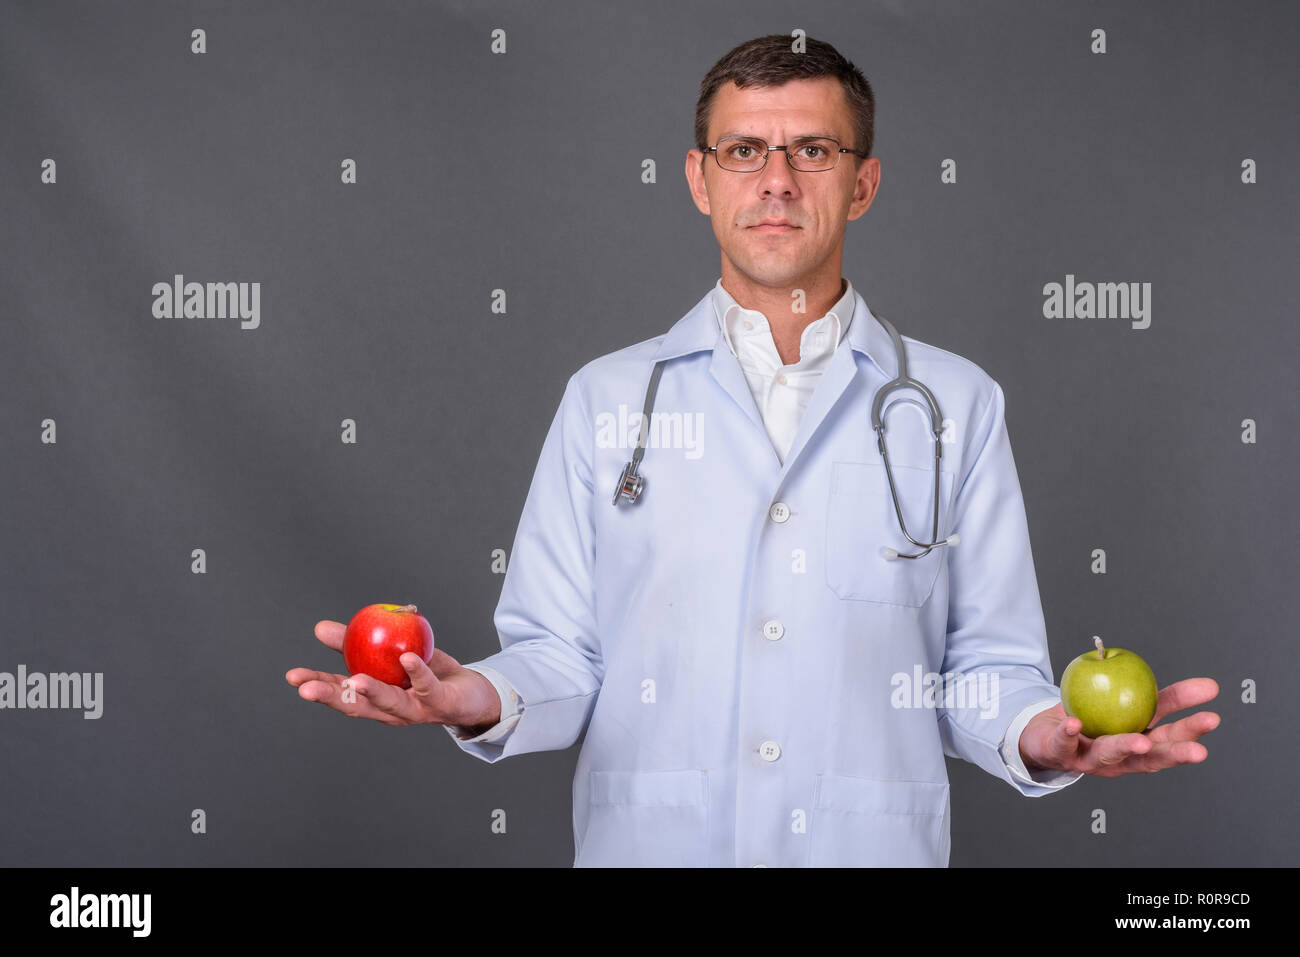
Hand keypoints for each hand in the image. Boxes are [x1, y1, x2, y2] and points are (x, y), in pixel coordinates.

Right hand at [285, 620, 500, 728]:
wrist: (471, 691)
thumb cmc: (426, 673)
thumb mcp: (388, 654)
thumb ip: (355, 643)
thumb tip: (319, 628)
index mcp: (376, 700)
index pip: (341, 694)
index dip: (317, 686)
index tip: (292, 677)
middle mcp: (391, 711)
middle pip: (357, 706)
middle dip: (331, 697)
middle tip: (305, 689)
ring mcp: (416, 710)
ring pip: (390, 703)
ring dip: (372, 692)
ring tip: (354, 680)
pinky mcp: (440, 702)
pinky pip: (427, 686)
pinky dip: (417, 672)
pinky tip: (406, 658)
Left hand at [1018, 678, 1219, 777]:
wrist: (1045, 735)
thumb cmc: (1091, 717)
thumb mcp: (1121, 703)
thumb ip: (1141, 691)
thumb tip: (1158, 666)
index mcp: (1140, 743)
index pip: (1169, 733)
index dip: (1191, 726)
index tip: (1214, 712)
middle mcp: (1121, 757)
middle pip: (1151, 755)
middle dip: (1176, 751)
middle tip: (1200, 748)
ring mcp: (1092, 758)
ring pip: (1112, 754)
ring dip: (1127, 747)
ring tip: (1141, 742)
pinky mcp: (1062, 752)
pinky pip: (1065, 742)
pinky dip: (1070, 733)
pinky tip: (1076, 723)